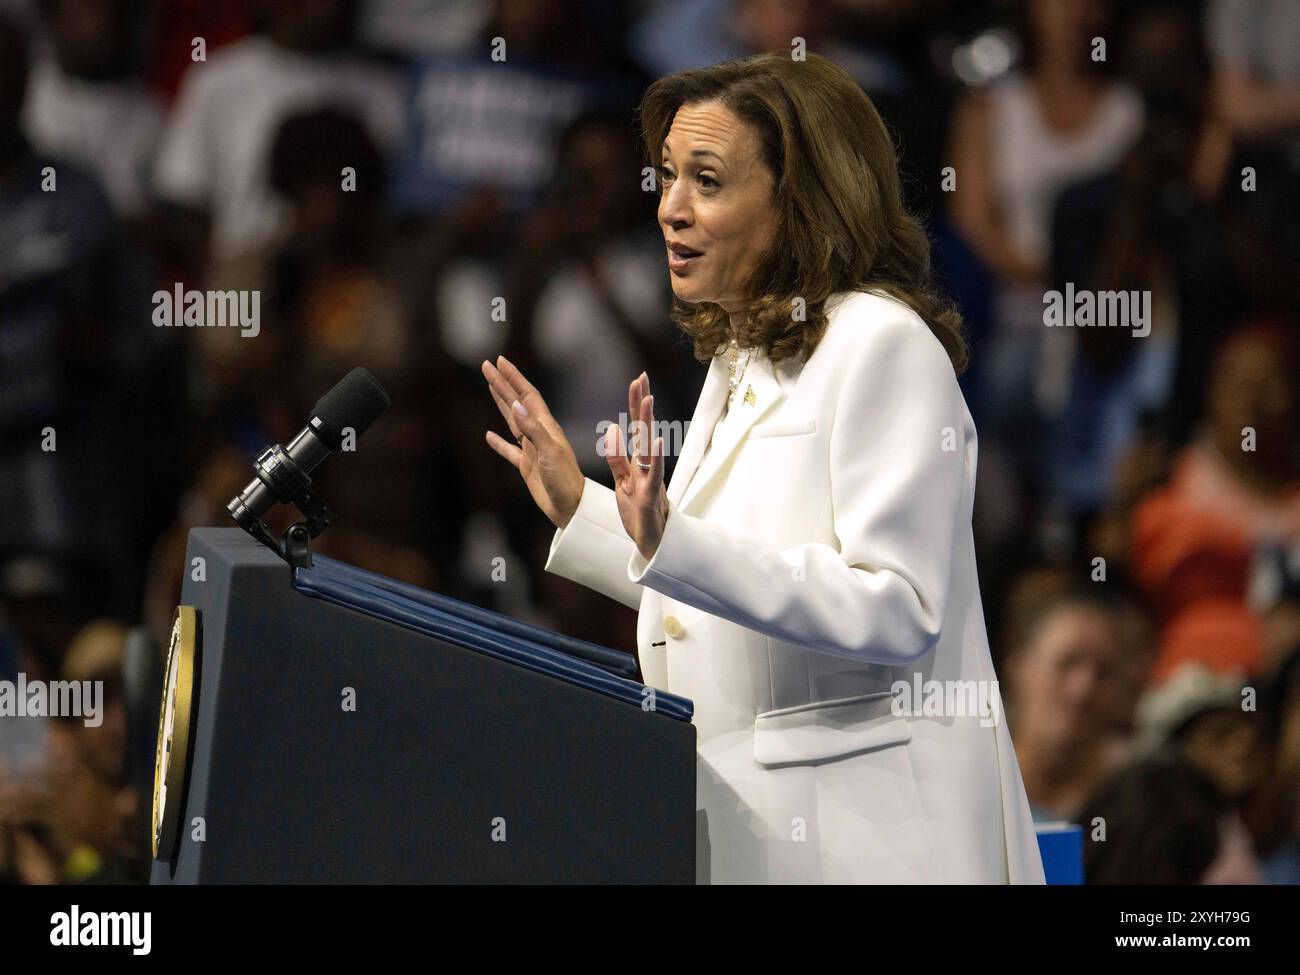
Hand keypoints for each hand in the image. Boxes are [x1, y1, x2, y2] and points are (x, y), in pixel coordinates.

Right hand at [482, 355, 584, 527]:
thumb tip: (514, 405)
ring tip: (490, 387)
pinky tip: (489, 436)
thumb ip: (532, 429)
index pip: (526, 395)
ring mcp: (532, 449)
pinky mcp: (528, 466)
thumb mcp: (549, 452)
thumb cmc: (565, 480)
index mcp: (546, 426)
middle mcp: (539, 433)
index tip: (498, 361)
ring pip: (512, 421)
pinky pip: (510, 450)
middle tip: (487, 366)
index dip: (512, 377)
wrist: (572, 507)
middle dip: (502, 383)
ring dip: (501, 403)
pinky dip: (498, 442)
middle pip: (516, 402)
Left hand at [605, 372, 668, 560]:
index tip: (637, 380)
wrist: (652, 543)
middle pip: (643, 430)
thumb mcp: (622, 482)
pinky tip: (657, 441)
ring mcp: (650, 480)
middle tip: (641, 379)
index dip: (635, 404)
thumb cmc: (639, 512)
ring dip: (648, 423)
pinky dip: (656, 458)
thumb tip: (612, 429)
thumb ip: (616, 457)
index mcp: (637, 463)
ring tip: (648, 401)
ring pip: (648, 448)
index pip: (635, 427)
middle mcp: (646, 467)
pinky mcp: (650, 497)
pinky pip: (653, 475)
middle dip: (641, 404)